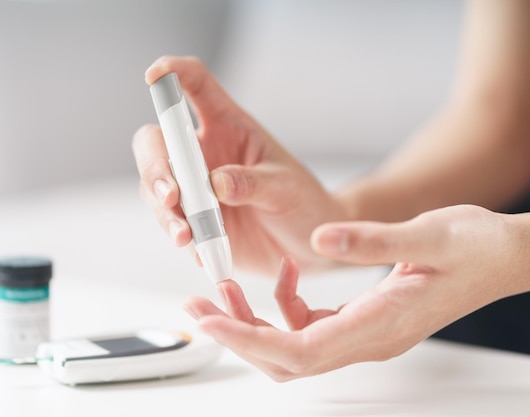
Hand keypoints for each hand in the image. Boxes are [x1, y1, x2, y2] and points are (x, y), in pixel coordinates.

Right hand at [132, 55, 341, 274]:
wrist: (306, 244)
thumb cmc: (302, 202)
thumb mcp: (286, 188)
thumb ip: (253, 183)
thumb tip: (217, 183)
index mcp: (228, 126)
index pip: (196, 85)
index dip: (172, 72)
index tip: (155, 75)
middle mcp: (204, 152)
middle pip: (156, 142)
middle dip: (155, 166)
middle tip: (172, 196)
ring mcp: (194, 187)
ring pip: (156, 188)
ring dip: (164, 211)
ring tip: (186, 236)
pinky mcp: (193, 220)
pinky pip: (171, 223)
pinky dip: (179, 236)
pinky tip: (200, 252)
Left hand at [184, 205, 529, 380]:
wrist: (502, 255)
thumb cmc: (475, 246)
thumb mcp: (427, 233)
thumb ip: (371, 241)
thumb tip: (319, 241)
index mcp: (380, 324)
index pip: (299, 351)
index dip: (249, 340)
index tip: (210, 322)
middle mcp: (369, 339)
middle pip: (286, 358)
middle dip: (237, 334)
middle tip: (198, 305)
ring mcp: (366, 333)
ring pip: (293, 344)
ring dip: (254, 321)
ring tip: (225, 287)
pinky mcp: (364, 320)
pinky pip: (311, 325)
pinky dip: (286, 304)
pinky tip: (287, 273)